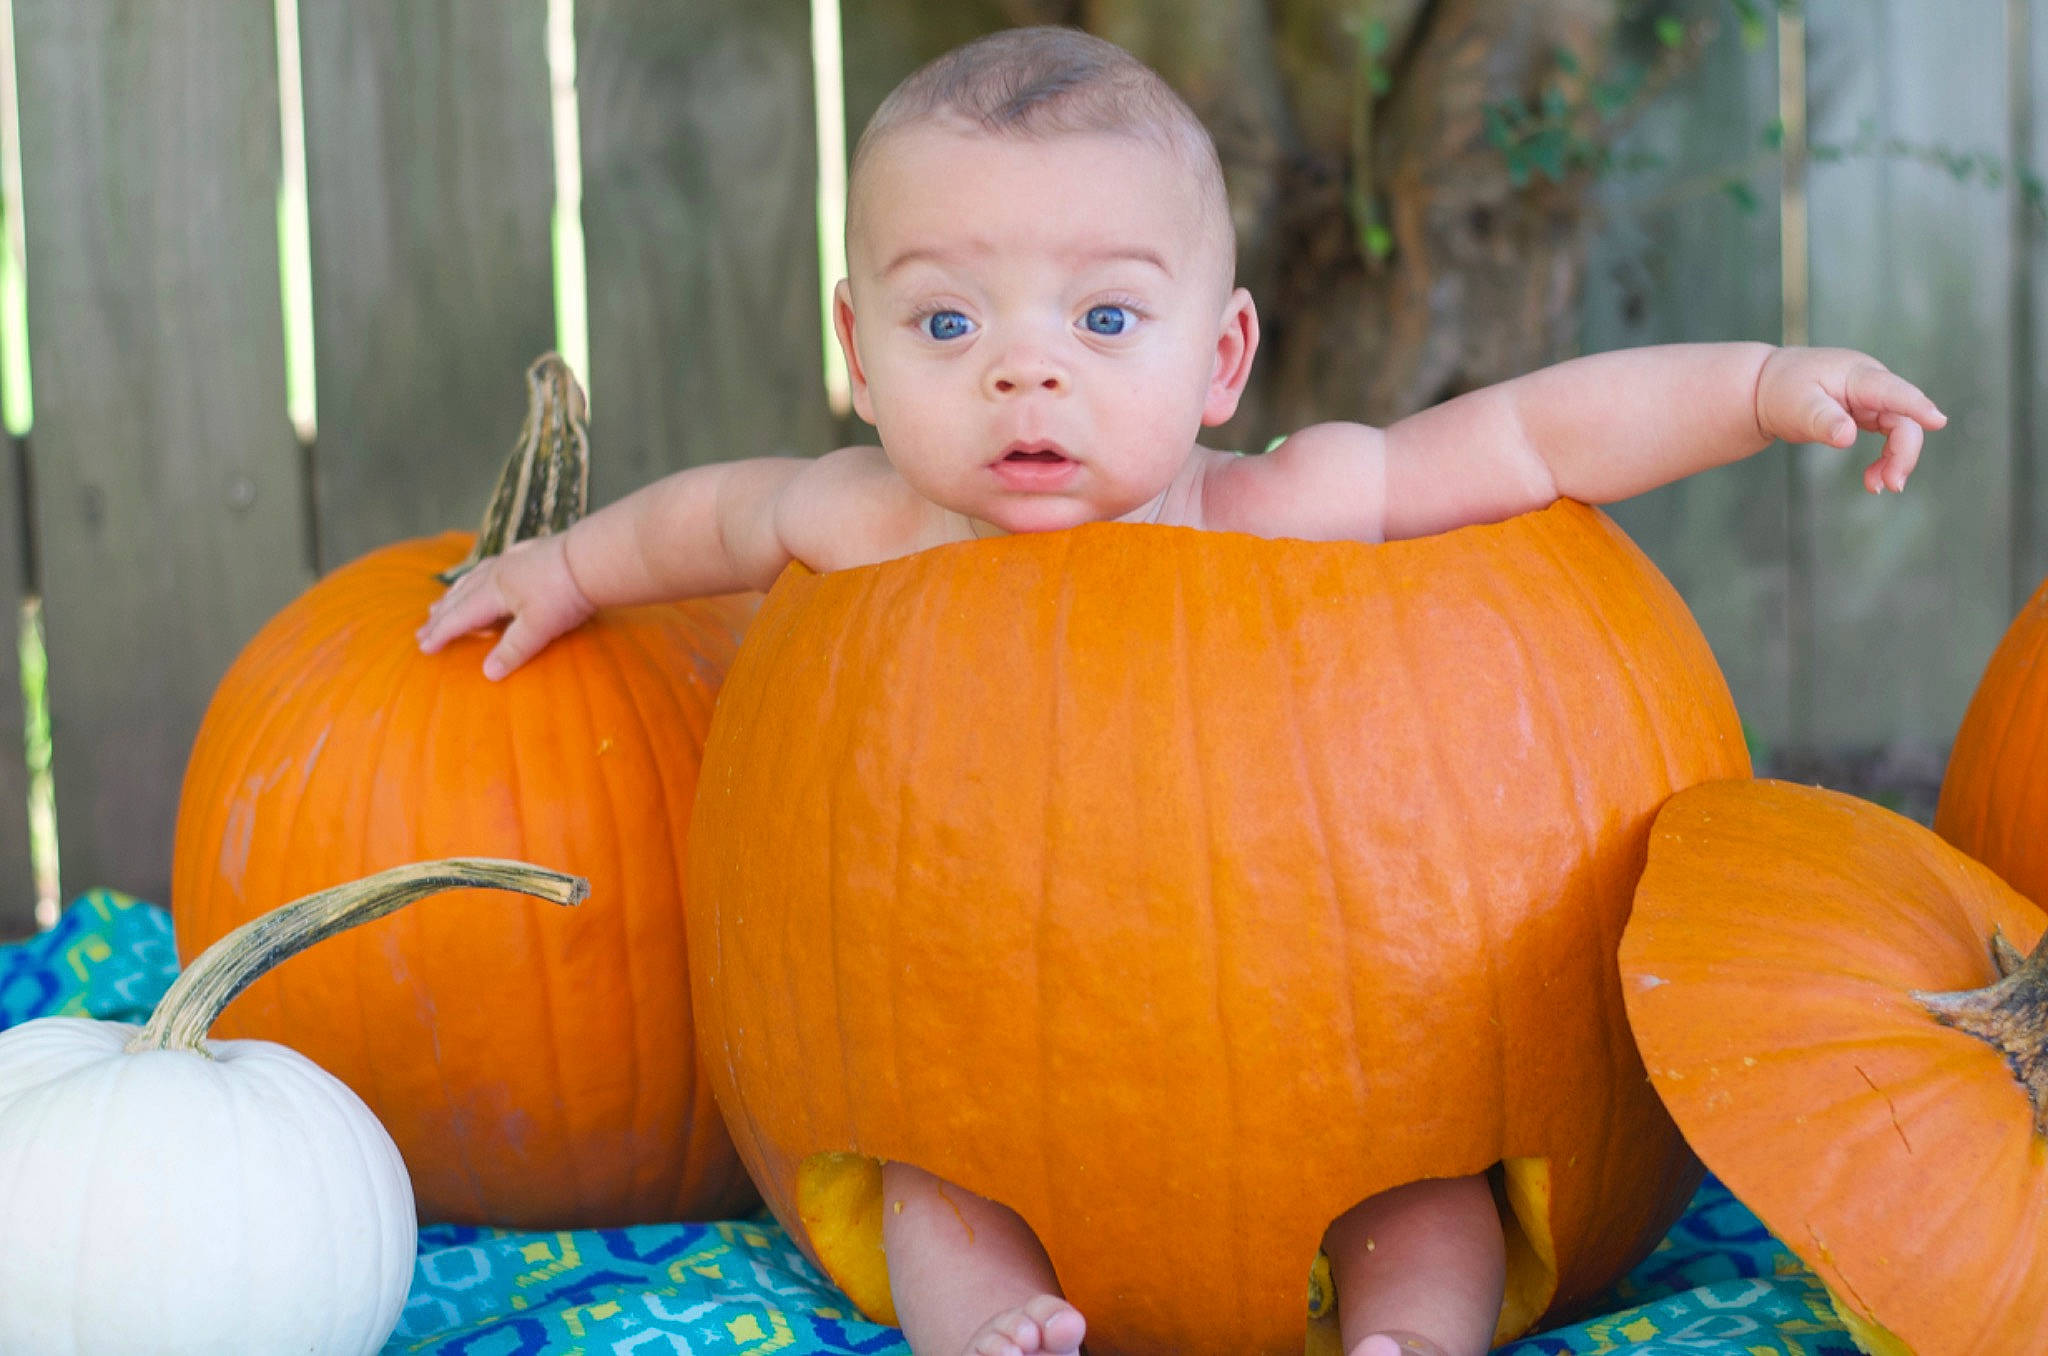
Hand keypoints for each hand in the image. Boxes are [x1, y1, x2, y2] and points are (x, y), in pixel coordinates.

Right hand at [415, 534, 595, 679]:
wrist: (593, 557)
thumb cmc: (566, 593)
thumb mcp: (539, 627)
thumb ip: (513, 649)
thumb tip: (488, 673)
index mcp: (494, 590)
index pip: (460, 616)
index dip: (442, 633)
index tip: (424, 647)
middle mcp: (497, 572)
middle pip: (461, 596)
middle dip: (441, 614)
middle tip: (422, 629)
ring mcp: (512, 560)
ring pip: (474, 578)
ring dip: (455, 594)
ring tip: (442, 602)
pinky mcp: (529, 553)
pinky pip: (491, 568)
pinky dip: (477, 578)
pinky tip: (484, 577)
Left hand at [1755, 346, 1946, 492]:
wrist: (1768, 387)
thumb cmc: (1783, 391)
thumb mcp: (1797, 406)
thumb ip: (1823, 420)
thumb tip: (1848, 437)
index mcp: (1857, 375)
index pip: (1892, 391)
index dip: (1916, 406)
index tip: (1938, 421)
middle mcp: (1872, 385)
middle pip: (1903, 418)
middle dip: (1902, 452)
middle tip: (1891, 485)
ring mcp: (1873, 399)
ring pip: (1900, 430)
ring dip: (1895, 460)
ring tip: (1877, 487)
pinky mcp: (1869, 414)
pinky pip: (1889, 437)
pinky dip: (1885, 459)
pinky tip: (1874, 480)